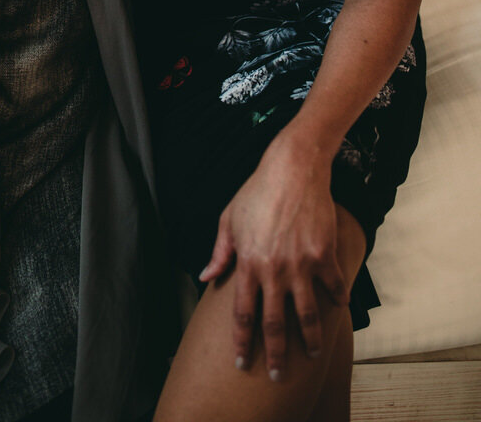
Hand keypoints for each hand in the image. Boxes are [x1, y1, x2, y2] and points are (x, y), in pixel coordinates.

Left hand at [199, 133, 348, 380]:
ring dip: (310, 339)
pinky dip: (338, 300)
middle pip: (275, 323)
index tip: (242, 361)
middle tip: (277, 376)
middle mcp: (274, 270)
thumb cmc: (257, 191)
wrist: (292, 169)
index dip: (243, 340)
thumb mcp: (229, 219)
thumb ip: (220, 251)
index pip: (243, 312)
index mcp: (248, 263)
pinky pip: (334, 286)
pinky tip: (339, 309)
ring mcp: (301, 264)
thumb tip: (207, 277)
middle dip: (275, 354)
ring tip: (312, 355)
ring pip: (307, 314)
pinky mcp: (324, 254)